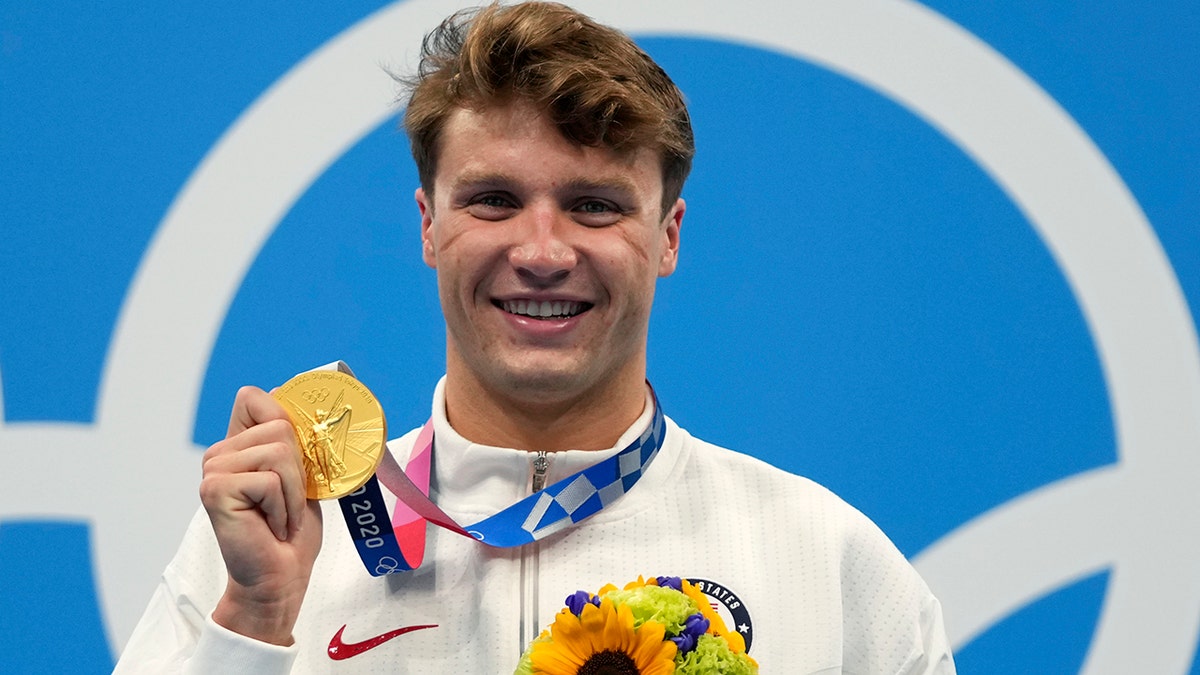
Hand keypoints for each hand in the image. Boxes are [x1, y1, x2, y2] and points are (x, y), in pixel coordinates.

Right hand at [199, 385, 321, 644]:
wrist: (280, 576)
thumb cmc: (291, 529)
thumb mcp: (301, 474)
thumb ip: (292, 440)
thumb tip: (294, 397)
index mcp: (238, 445)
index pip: (253, 397)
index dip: (283, 418)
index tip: (296, 459)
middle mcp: (219, 453)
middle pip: (279, 426)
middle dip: (299, 469)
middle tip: (287, 503)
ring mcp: (213, 470)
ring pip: (278, 451)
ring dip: (293, 491)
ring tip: (280, 515)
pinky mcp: (215, 490)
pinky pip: (270, 479)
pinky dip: (282, 507)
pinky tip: (270, 526)